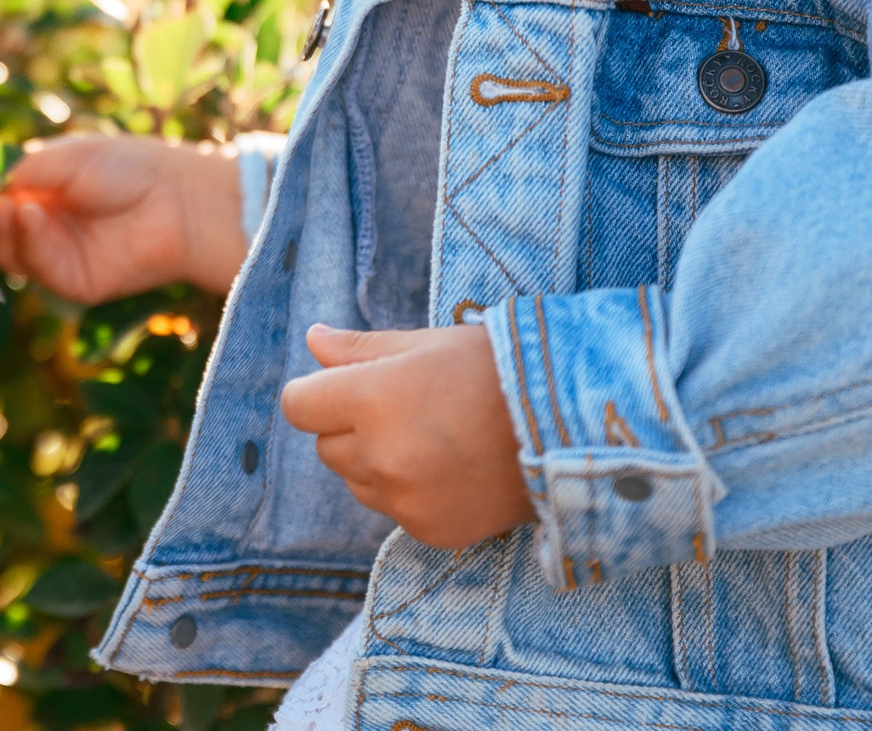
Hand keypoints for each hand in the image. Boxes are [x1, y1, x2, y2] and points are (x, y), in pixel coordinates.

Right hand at [0, 134, 246, 301]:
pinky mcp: (70, 283)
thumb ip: (13, 174)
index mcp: (36, 192)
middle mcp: (40, 227)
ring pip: (3, 254)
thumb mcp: (60, 159)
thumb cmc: (125, 167)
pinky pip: (34, 267)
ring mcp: (53, 257)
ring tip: (4, 203)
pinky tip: (27, 213)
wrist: (179, 201)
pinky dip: (25, 239)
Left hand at [279, 324, 533, 548]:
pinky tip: (452, 470)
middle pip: (326, 447)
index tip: (347, 387)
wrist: (572, 429)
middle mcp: (382, 455)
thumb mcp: (426, 345)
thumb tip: (311, 340)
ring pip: (357, 482)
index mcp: (374, 398)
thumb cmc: (496, 370)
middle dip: (351, 427)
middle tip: (407, 408)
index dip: (318, 394)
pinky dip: (410, 494)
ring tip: (434, 439)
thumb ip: (359, 348)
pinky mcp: (430, 532)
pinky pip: (393, 512)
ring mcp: (406, 500)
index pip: (298, 406)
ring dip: (377, 463)